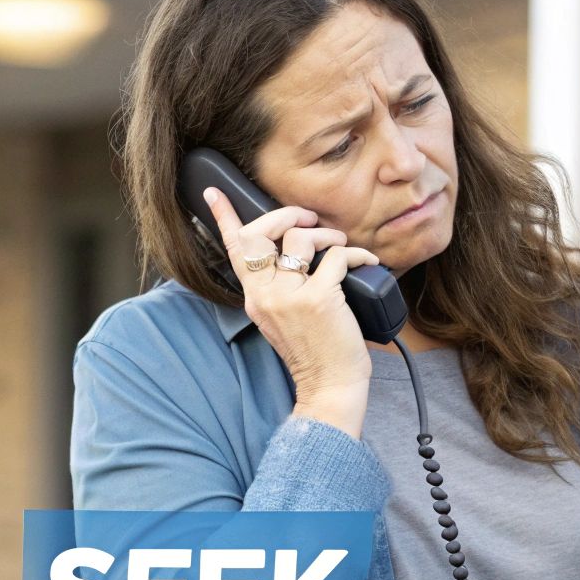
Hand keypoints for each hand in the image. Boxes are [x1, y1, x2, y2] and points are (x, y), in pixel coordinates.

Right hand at [201, 188, 378, 436]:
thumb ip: (279, 288)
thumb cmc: (314, 353)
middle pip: (262, 233)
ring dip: (326, 233)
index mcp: (254, 297)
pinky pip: (336, 256)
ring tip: (339, 243)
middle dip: (288, 215)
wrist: (329, 387)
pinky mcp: (318, 299)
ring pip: (300, 237)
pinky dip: (356, 254)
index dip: (224, 217)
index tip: (213, 192)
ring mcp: (289, 296)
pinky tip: (366, 262)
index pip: (234, 250)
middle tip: (310, 220)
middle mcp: (265, 294)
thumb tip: (295, 252)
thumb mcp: (282, 318)